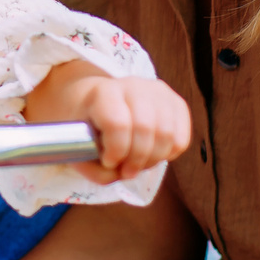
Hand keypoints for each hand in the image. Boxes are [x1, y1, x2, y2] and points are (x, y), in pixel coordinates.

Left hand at [27, 62, 190, 183]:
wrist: (95, 101)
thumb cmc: (86, 127)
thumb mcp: (78, 149)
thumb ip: (97, 171)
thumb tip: (123, 174)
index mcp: (103, 92)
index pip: (117, 123)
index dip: (115, 151)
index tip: (107, 161)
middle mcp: (132, 85)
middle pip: (145, 129)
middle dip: (136, 160)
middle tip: (126, 171)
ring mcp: (158, 91)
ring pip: (167, 135)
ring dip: (153, 160)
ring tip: (138, 164)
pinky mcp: (176, 102)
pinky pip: (181, 139)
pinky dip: (168, 154)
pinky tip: (152, 153)